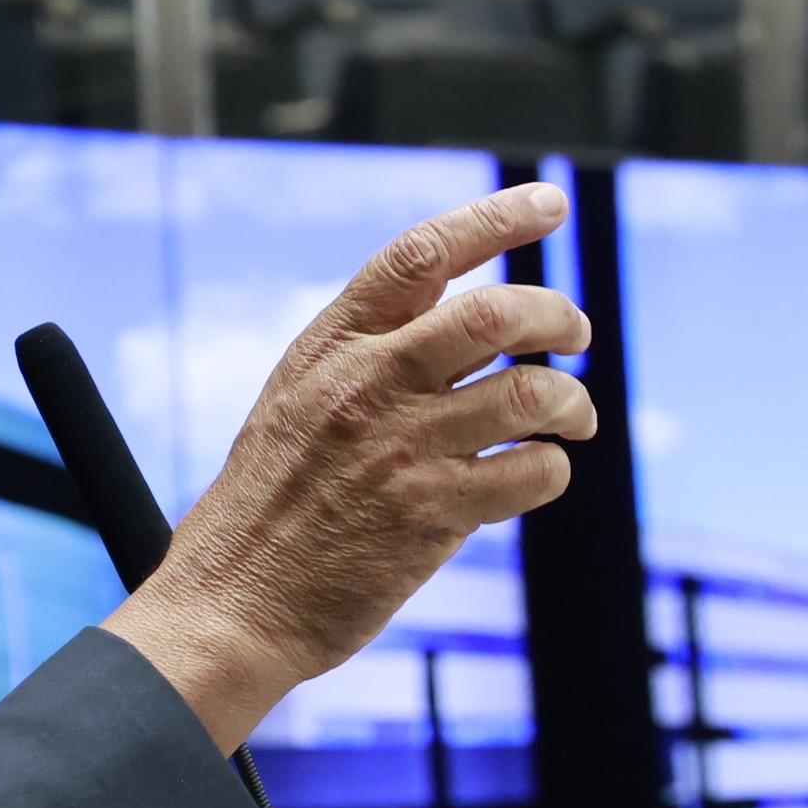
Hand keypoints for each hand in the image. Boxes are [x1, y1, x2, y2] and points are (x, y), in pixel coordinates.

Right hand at [107, 183, 592, 751]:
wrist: (231, 603)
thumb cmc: (262, 508)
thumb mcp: (294, 402)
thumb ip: (362, 359)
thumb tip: (450, 328)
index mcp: (331, 346)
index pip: (424, 253)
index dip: (497, 218)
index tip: (548, 204)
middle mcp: (370, 385)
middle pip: (497, 312)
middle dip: (558, 314)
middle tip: (575, 333)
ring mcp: (404, 450)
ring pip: (533, 392)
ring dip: (573, 401)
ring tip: (574, 417)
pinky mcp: (433, 518)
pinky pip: (531, 474)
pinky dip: (551, 469)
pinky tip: (538, 475)